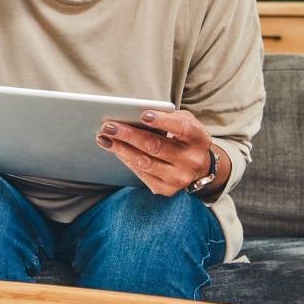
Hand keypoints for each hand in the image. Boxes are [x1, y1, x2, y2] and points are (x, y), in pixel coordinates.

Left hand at [95, 109, 212, 196]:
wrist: (200, 167)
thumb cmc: (185, 137)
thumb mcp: (185, 122)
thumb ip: (168, 116)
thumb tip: (135, 114)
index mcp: (199, 138)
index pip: (182, 128)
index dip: (162, 121)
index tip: (143, 114)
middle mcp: (192, 160)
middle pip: (156, 146)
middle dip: (129, 135)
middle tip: (108, 126)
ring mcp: (180, 178)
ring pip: (145, 162)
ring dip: (121, 149)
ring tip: (104, 138)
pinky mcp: (167, 189)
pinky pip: (141, 174)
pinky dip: (126, 160)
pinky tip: (115, 150)